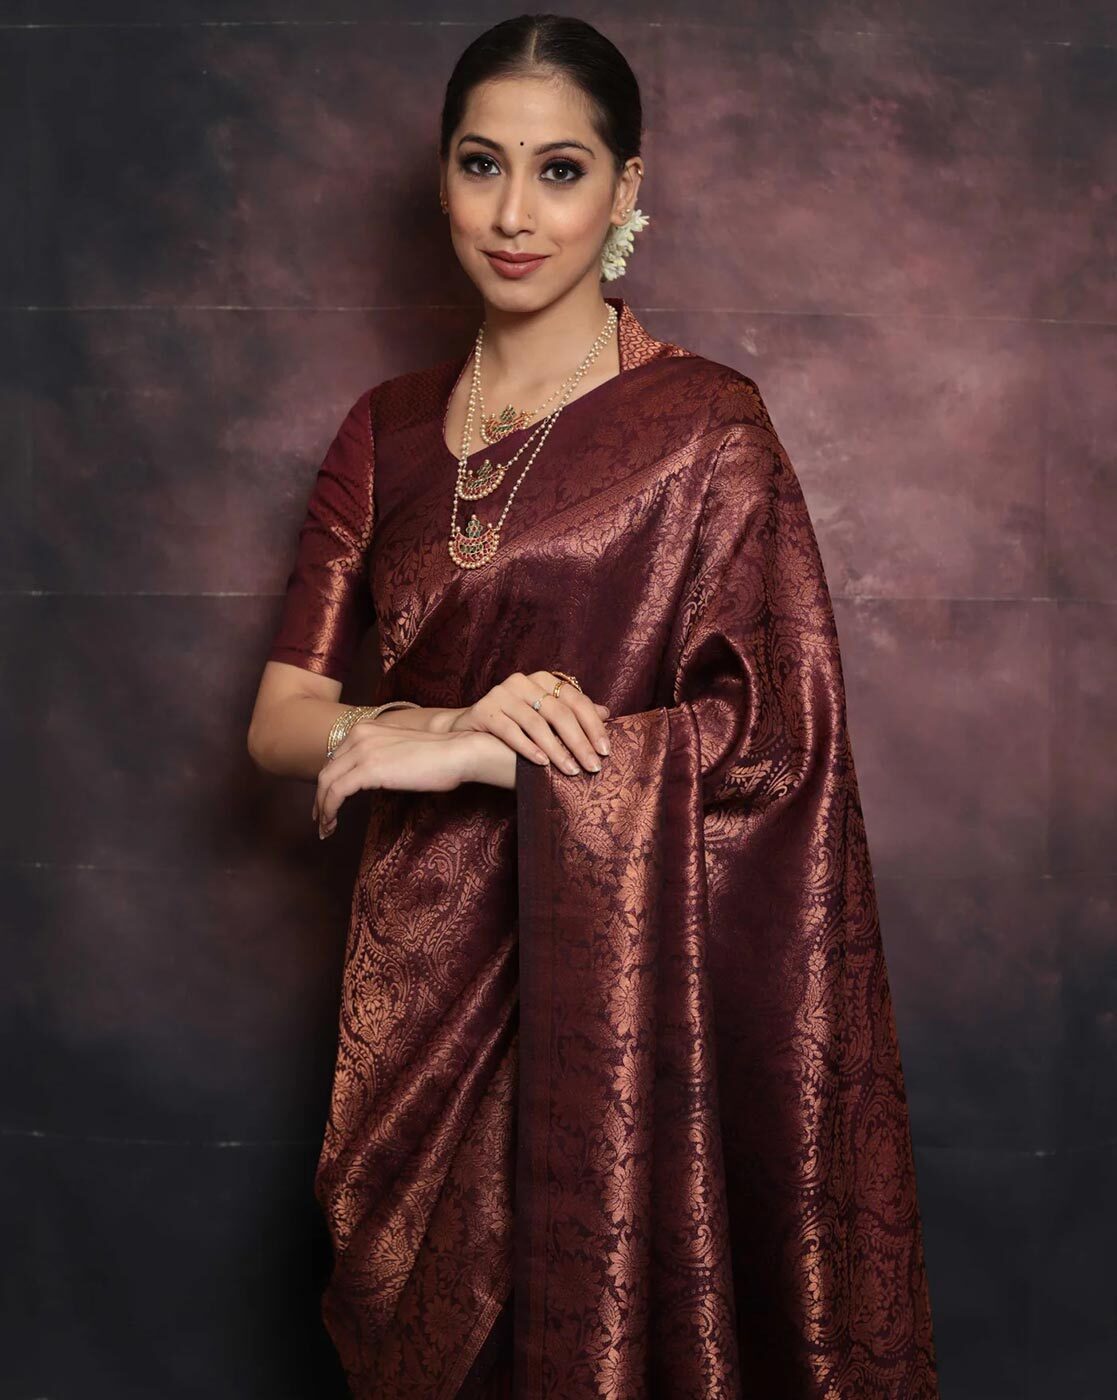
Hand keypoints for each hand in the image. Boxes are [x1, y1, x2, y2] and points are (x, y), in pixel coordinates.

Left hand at [312, 722, 470, 837]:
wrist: (457, 752)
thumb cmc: (440, 756)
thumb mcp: (402, 750)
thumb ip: (382, 758)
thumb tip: (373, 779)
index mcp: (367, 728)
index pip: (337, 758)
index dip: (329, 782)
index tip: (328, 801)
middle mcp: (359, 735)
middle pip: (327, 771)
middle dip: (320, 797)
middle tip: (320, 818)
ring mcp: (362, 751)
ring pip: (326, 783)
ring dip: (322, 808)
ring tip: (325, 829)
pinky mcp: (367, 770)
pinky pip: (336, 793)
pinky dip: (329, 811)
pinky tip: (331, 825)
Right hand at [447, 670, 610, 775]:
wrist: (466, 736)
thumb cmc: (514, 727)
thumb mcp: (546, 717)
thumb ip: (572, 713)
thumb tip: (606, 713)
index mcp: (542, 679)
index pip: (576, 701)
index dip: (593, 726)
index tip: (606, 751)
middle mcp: (522, 681)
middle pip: (559, 713)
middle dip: (579, 742)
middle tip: (593, 766)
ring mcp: (501, 694)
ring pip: (536, 723)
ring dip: (557, 750)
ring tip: (571, 771)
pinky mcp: (484, 710)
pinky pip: (510, 731)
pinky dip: (528, 749)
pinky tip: (542, 764)